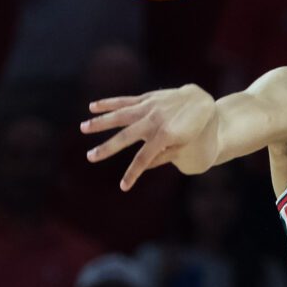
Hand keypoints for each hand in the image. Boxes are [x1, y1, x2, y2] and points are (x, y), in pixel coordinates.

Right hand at [79, 85, 215, 190]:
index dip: (134, 174)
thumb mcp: (186, 148)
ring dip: (101, 122)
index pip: (144, 158)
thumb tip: (144, 166)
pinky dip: (109, 104)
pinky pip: (125, 101)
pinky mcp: (147, 99)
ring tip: (83, 128)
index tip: (123, 187)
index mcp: (166, 135)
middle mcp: (155, 120)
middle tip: (90, 157)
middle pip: (126, 137)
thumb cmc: (196, 130)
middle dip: (107, 148)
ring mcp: (150, 107)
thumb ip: (164, 156)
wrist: (202, 102)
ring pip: (121, 115)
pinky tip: (92, 107)